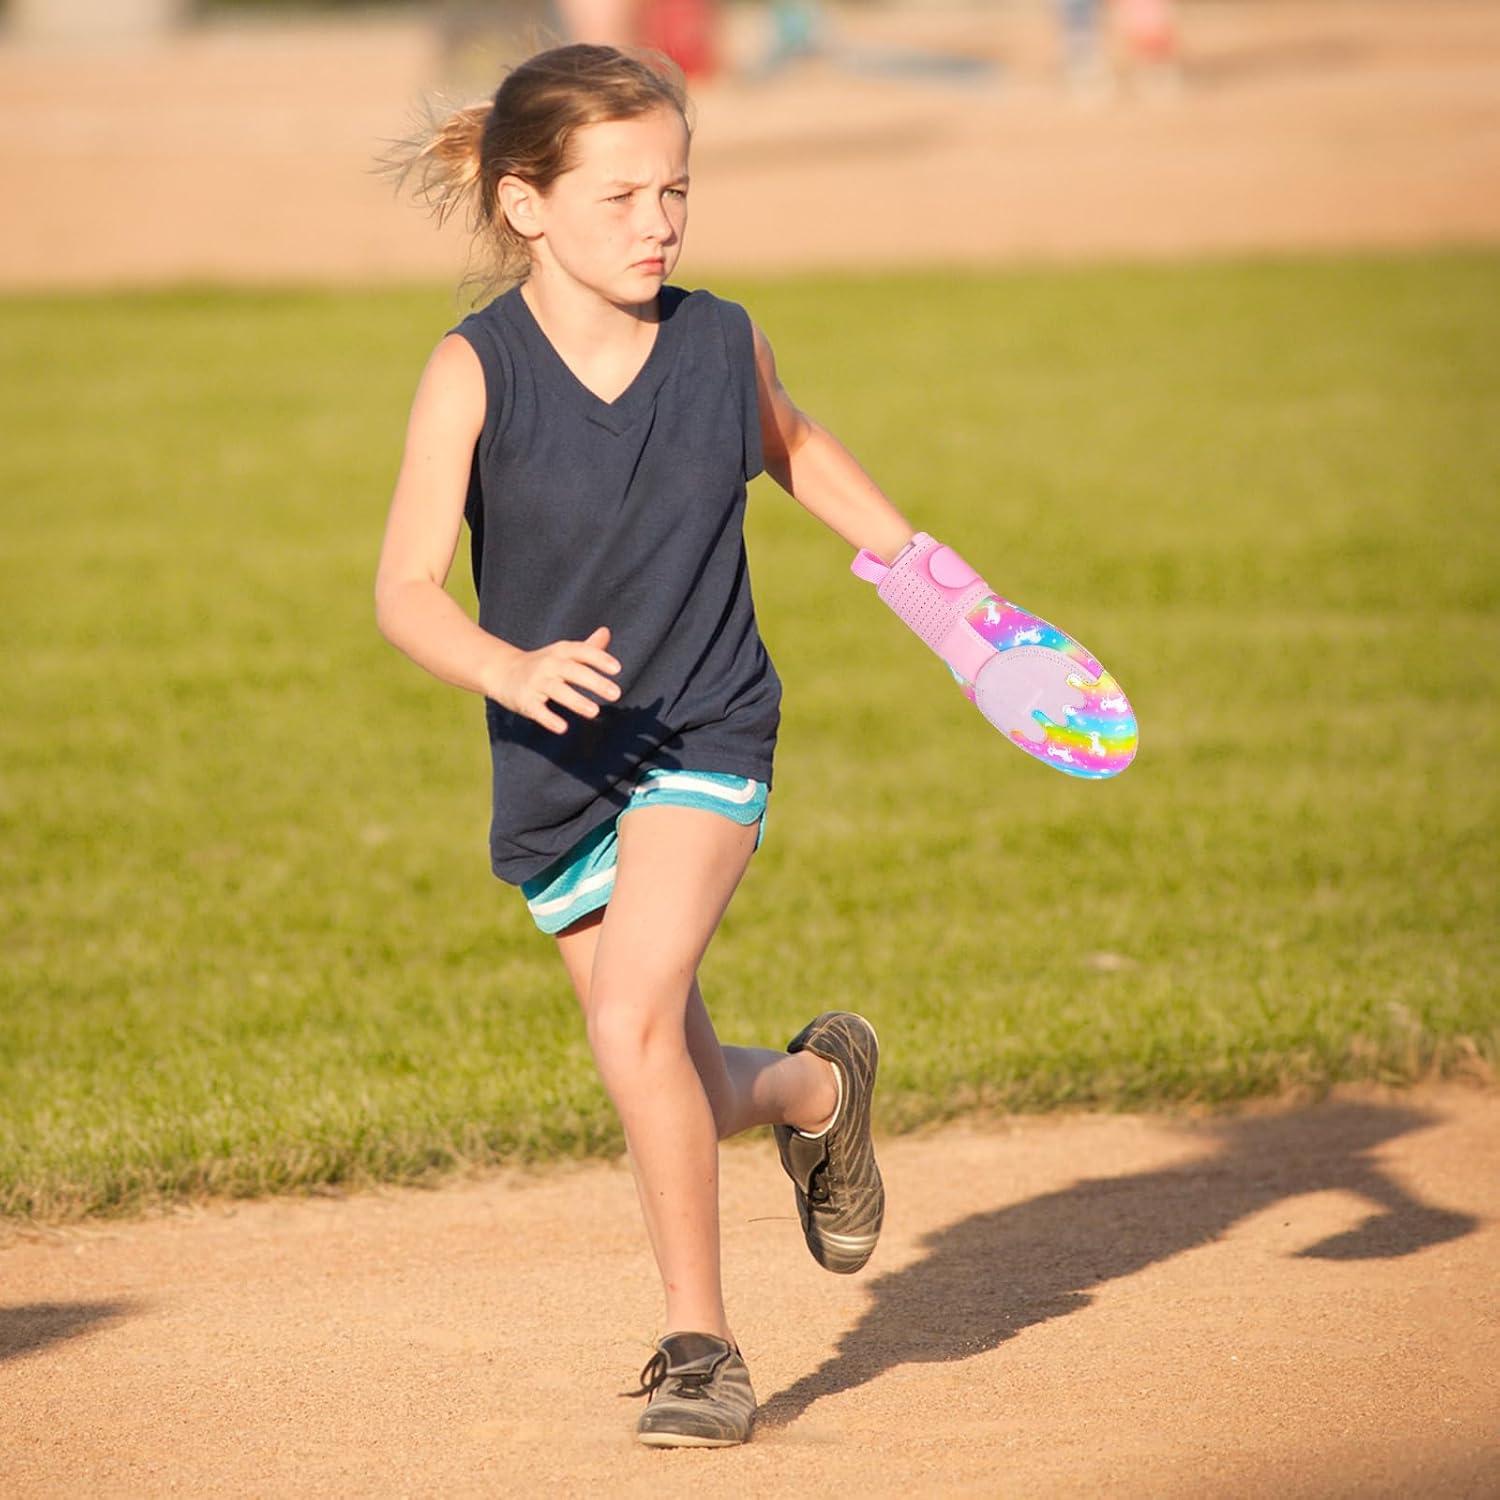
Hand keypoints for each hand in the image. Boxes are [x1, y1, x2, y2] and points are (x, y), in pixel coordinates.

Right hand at [488, 625, 621, 734]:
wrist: (502, 671)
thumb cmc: (542, 664)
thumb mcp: (562, 653)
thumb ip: (587, 647)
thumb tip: (606, 632)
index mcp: (560, 652)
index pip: (582, 651)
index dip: (599, 658)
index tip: (617, 668)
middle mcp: (548, 665)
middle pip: (572, 671)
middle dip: (594, 682)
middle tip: (616, 694)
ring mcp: (535, 683)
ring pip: (557, 691)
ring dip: (576, 701)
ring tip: (594, 712)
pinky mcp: (524, 701)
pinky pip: (537, 710)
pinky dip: (549, 718)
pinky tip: (563, 728)